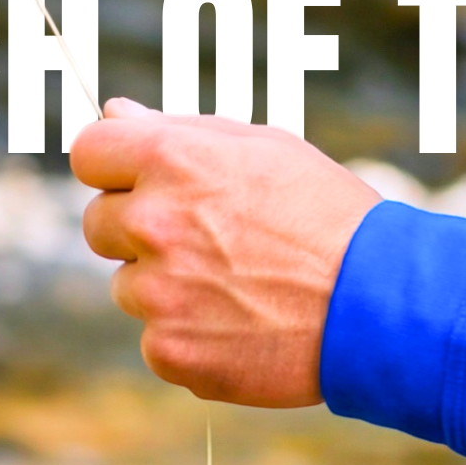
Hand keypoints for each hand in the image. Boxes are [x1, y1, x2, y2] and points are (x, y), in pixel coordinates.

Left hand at [71, 99, 379, 405]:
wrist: (377, 301)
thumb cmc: (326, 212)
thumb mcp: (263, 147)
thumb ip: (180, 131)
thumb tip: (115, 112)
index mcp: (172, 159)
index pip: (88, 151)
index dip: (112, 164)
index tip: (134, 178)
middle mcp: (153, 222)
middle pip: (97, 223)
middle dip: (137, 227)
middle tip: (205, 237)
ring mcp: (157, 293)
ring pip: (128, 285)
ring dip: (165, 285)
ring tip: (236, 284)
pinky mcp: (170, 351)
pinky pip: (155, 339)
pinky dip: (189, 335)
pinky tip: (241, 324)